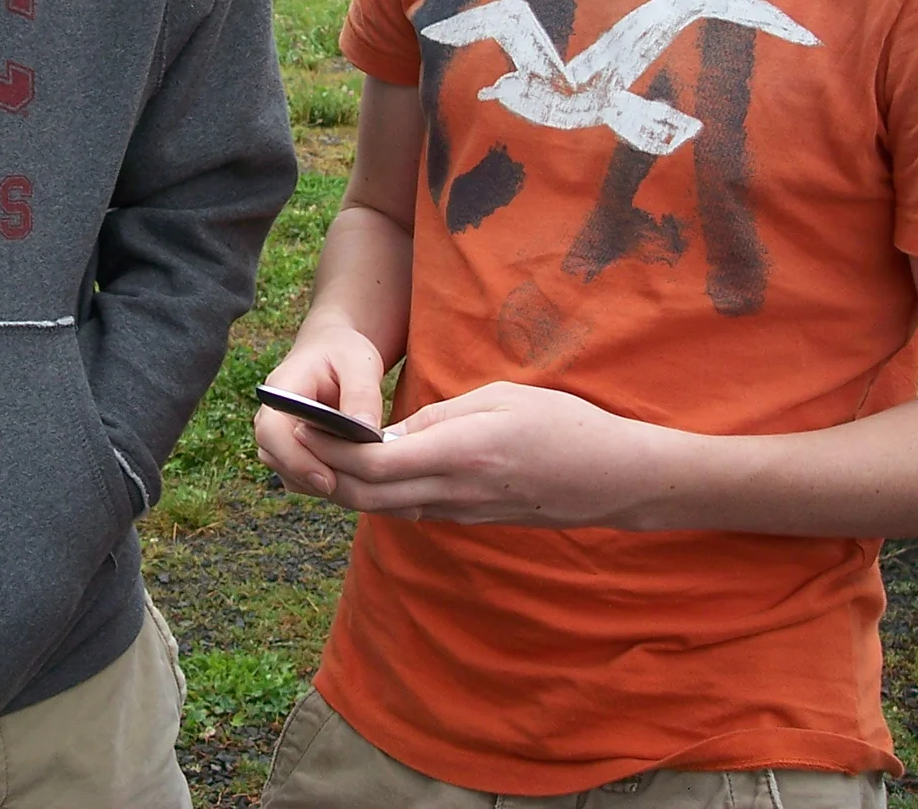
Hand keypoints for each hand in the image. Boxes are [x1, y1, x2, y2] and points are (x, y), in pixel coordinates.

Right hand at [253, 324, 386, 496]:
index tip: (329, 481)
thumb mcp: (359, 363)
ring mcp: (278, 435)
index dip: (295, 459)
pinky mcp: (290, 449)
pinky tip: (354, 478)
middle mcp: (271, 415)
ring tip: (360, 483)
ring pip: (288, 473)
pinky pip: (300, 477)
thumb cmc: (344, 352)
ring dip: (320, 483)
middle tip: (356, 490)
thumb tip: (367, 431)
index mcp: (281, 388)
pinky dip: (324, 482)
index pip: (271, 431)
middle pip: (276, 458)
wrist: (333, 350)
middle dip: (313, 477)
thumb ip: (362, 394)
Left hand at [298, 380, 668, 527]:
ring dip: (351, 487)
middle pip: (368, 498)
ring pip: (387, 510)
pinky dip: (384, 494)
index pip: (373, 467)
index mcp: (460, 454)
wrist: (615, 478)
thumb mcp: (500, 397)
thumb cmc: (565, 424)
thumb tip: (389, 433)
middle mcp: (455, 492)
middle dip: (327, 474)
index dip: (331, 452)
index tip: (307, 426)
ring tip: (326, 452)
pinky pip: (414, 511)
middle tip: (301, 442)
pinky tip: (374, 470)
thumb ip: (440, 415)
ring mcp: (464, 513)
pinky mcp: (473, 520)